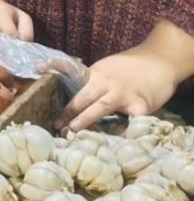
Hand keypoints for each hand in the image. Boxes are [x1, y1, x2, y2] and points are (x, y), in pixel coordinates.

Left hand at [57, 47, 178, 130]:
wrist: (160, 60)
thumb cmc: (130, 67)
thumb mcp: (106, 68)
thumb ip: (92, 80)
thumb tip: (72, 95)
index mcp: (96, 73)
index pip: (71, 75)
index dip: (55, 77)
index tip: (41, 82)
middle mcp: (107, 82)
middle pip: (84, 96)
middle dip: (69, 111)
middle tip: (56, 124)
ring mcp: (124, 94)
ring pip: (102, 107)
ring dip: (86, 118)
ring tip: (74, 128)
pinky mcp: (141, 105)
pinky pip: (130, 121)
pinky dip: (123, 131)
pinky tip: (114, 141)